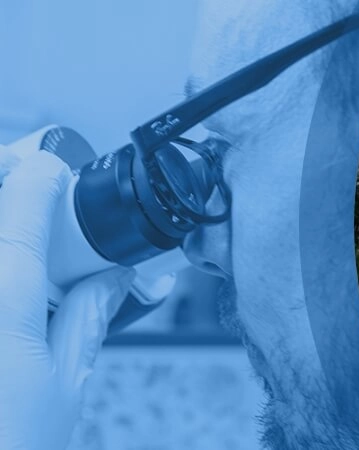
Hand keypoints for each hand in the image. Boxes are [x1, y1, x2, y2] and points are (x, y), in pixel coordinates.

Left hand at [0, 152, 134, 448]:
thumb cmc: (12, 446)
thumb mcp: (67, 382)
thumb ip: (88, 315)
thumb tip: (115, 275)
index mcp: (4, 303)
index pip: (19, 213)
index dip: (37, 178)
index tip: (51, 164)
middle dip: (8, 191)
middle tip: (24, 187)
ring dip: (7, 236)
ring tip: (21, 240)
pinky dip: (5, 269)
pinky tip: (17, 275)